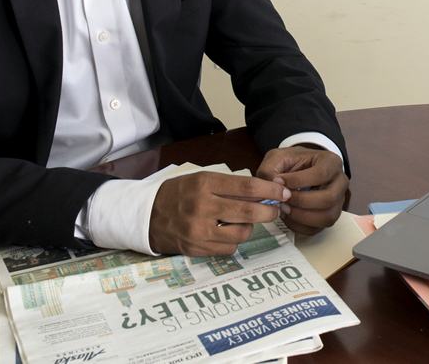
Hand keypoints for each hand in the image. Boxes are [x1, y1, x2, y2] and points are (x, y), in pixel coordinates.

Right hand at [148, 171, 289, 256]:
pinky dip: (233, 242)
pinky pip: (228, 249)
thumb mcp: (201, 180)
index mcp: (205, 183)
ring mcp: (198, 230)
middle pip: (248, 211)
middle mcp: (203, 206)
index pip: (246, 186)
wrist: (145, 215)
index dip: (269, 190)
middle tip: (275, 210)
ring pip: (241, 233)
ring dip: (249, 227)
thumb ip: (229, 186)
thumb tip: (261, 191)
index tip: (282, 192)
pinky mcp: (195, 248)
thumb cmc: (178, 193)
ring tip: (243, 221)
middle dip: (269, 211)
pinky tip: (226, 234)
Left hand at [256, 146, 348, 235]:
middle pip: (328, 198)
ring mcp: (337, 201)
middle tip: (283, 199)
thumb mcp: (278, 157)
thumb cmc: (292, 162)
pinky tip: (287, 215)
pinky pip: (317, 228)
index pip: (321, 174)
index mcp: (331, 162)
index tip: (279, 181)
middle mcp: (340, 182)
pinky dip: (299, 226)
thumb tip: (270, 186)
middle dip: (301, 202)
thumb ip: (270, 169)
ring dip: (301, 216)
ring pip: (326, 217)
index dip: (299, 181)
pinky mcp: (329, 216)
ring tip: (284, 208)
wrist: (299, 169)